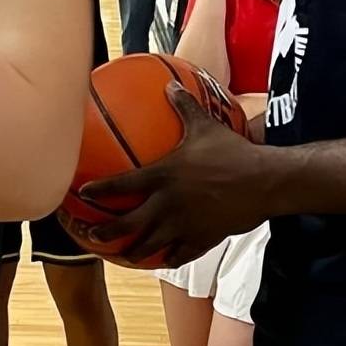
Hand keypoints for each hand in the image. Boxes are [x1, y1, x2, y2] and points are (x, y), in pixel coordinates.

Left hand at [64, 84, 270, 266]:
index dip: (100, 190)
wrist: (262, 182)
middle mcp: (168, 204)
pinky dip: (168, 258)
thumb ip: (184, 106)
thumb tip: (171, 85)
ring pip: (150, 246)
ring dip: (133, 252)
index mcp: (164, 176)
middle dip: (105, 233)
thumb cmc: (231, 151)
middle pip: (128, 225)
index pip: (122, 185)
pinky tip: (163, 260)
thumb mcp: (204, 125)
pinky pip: (180, 254)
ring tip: (122, 255)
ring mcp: (184, 225)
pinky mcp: (202, 239)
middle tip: (90, 236)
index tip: (82, 193)